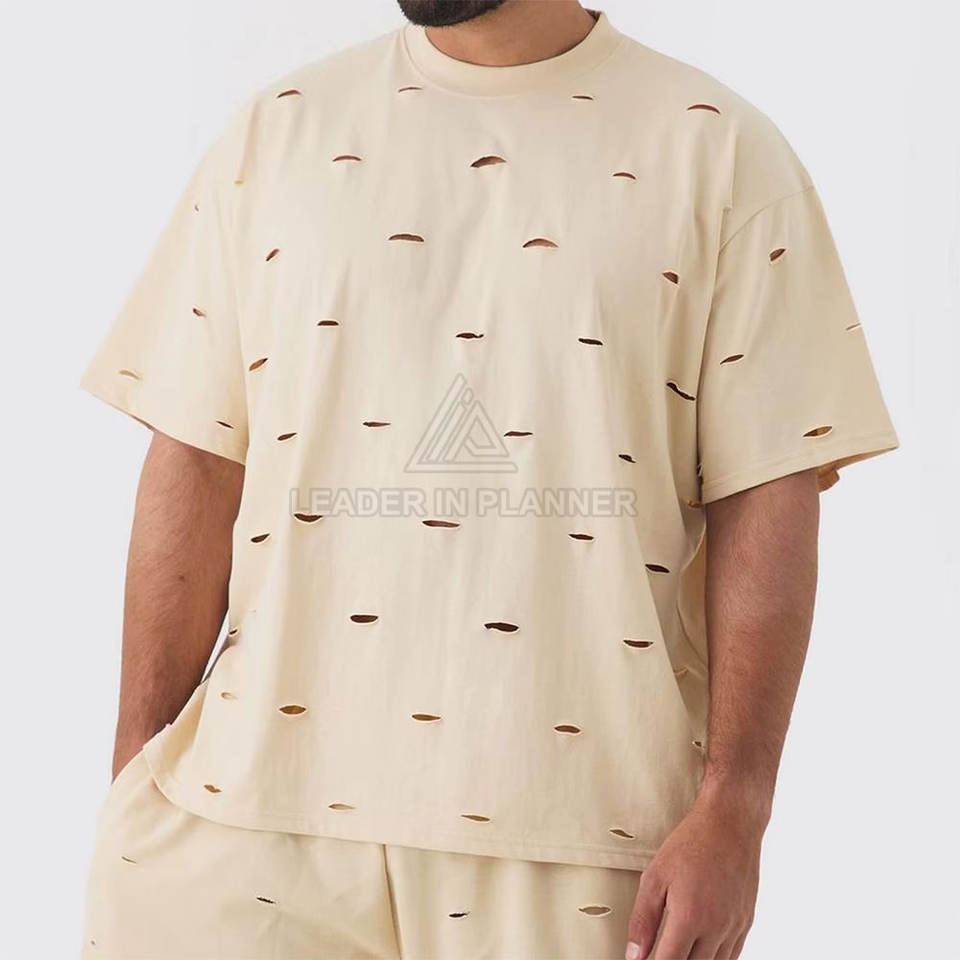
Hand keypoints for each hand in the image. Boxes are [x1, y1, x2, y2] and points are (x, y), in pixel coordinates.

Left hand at [624, 787, 765, 958]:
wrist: (731, 823)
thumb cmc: (691, 844)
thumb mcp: (655, 877)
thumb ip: (643, 920)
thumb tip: (634, 955)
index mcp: (690, 917)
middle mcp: (716, 928)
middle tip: (659, 953)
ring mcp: (735, 927)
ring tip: (677, 951)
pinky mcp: (746, 922)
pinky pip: (732, 957)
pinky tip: (701, 953)